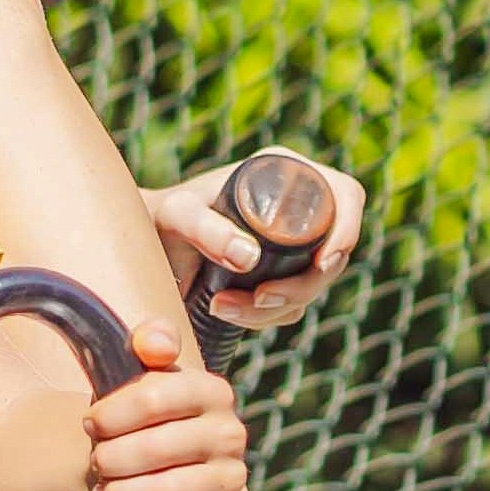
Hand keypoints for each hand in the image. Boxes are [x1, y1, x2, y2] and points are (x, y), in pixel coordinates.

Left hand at [83, 321, 246, 490]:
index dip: (110, 415)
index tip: (90, 424)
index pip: (153, 398)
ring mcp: (233, 479)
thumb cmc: (144, 416)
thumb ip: (147, 343)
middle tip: (96, 464)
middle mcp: (231, 434)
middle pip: (155, 449)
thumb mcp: (140, 372)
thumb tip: (155, 344)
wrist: (157, 464)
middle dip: (112, 460)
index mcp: (213, 390)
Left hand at [151, 152, 364, 332]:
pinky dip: (266, 317)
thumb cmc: (160, 217)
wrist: (142, 244)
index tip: (322, 264)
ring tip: (222, 308)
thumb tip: (247, 257)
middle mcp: (296, 206)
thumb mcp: (178, 216)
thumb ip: (205, 229)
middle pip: (335, 251)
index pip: (345, 195)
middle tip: (260, 300)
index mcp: (286, 173)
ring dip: (278, 308)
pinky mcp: (278, 274)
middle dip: (303, 286)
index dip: (347, 229)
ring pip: (313, 284)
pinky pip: (292, 304)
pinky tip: (228, 313)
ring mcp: (290, 243)